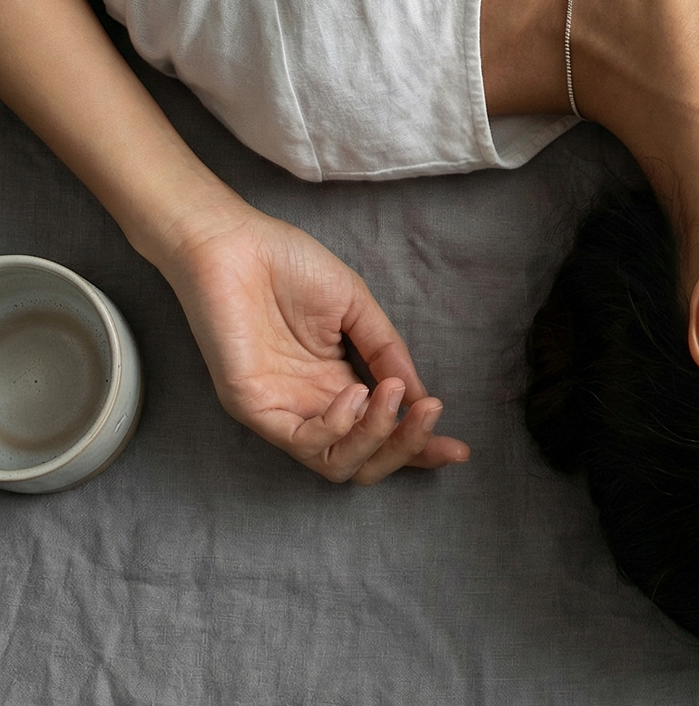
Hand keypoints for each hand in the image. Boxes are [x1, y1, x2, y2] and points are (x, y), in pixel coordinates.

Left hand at [159, 202, 470, 482]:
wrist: (234, 242)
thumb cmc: (288, 265)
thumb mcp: (355, 307)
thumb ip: (386, 351)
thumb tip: (418, 395)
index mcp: (334, 384)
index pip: (380, 433)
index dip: (419, 447)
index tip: (458, 449)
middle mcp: (309, 406)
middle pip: (363, 461)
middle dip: (405, 447)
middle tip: (429, 414)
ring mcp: (280, 410)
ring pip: (335, 463)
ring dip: (375, 436)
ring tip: (389, 395)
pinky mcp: (252, 405)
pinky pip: (301, 440)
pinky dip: (337, 426)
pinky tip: (355, 392)